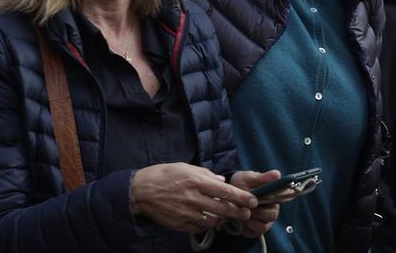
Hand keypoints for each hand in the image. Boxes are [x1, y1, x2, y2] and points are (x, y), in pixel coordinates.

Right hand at [131, 163, 258, 234]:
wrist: (142, 191)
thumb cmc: (165, 175)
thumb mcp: (186, 168)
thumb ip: (206, 175)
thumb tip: (222, 182)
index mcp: (196, 181)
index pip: (225, 191)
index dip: (241, 197)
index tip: (252, 200)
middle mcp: (193, 198)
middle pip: (222, 208)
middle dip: (238, 211)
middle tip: (247, 212)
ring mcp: (187, 213)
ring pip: (213, 220)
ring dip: (223, 219)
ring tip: (228, 216)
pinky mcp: (180, 224)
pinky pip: (200, 227)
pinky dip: (207, 224)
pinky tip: (210, 220)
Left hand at [228, 170, 281, 236]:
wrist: (227, 194)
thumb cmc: (241, 183)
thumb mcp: (248, 177)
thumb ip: (262, 177)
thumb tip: (277, 174)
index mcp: (274, 195)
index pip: (282, 199)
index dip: (272, 200)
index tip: (258, 199)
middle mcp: (272, 209)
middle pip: (271, 215)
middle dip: (256, 211)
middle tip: (244, 206)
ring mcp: (265, 221)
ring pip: (263, 227)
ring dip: (250, 220)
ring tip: (240, 212)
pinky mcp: (256, 231)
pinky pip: (253, 233)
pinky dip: (245, 228)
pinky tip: (239, 219)